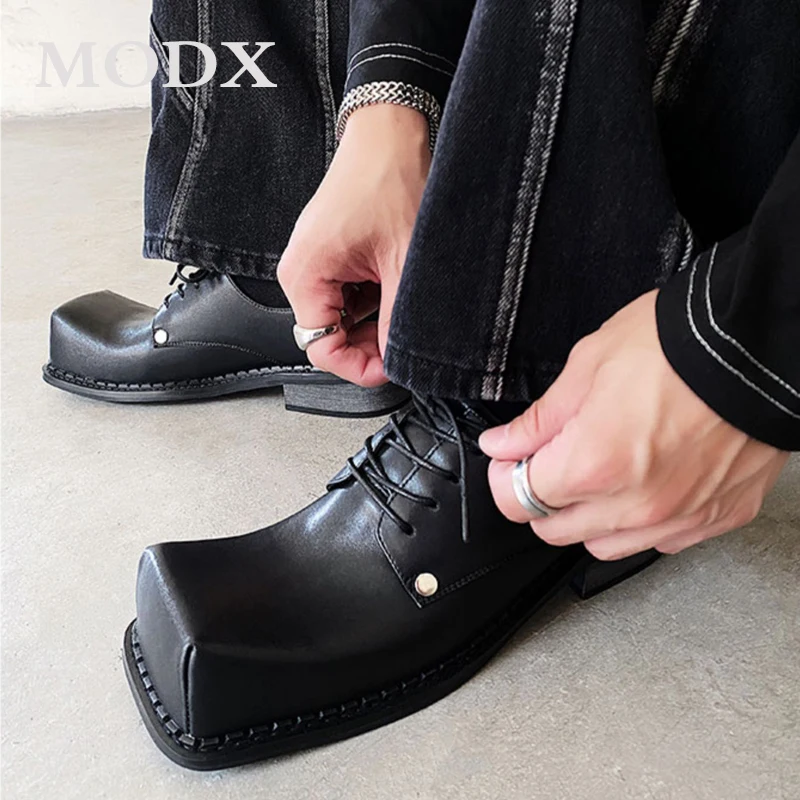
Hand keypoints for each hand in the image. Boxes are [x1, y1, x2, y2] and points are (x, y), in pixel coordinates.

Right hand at [277, 104, 430, 386]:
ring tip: (404, 306)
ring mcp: (316, 263)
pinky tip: (395, 288)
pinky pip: (349, 295)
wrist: (392, 133)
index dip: (359, 366)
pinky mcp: (333, 255)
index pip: (320, 348)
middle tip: (406, 342)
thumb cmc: (388, 178)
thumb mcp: (402, 262)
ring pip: (343, 318)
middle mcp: (302, 271)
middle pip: (330, 335)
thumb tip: (398, 358)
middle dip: (369, 345)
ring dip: (374, 322)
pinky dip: (374, 301)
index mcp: (304, 274)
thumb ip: (397, 319)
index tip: (392, 367)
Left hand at [480, 290, 788, 559]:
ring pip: (603, 545)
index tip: (510, 458)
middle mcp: (635, 504)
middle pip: (554, 530)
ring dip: (587, 515)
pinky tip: (647, 479)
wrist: (760, 344)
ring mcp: (679, 517)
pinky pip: (660, 540)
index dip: (504, 477)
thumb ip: (540, 420)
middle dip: (541, 495)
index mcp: (594, 463)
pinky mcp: (717, 517)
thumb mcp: (589, 365)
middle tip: (552, 457)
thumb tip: (503, 445)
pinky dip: (641, 519)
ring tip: (602, 467)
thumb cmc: (679, 345)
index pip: (516, 502)